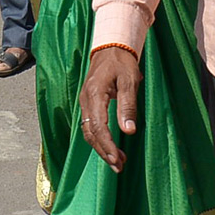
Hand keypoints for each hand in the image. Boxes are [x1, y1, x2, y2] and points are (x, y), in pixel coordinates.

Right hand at [78, 47, 142, 173]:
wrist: (111, 47)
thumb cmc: (122, 62)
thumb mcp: (129, 81)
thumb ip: (128, 106)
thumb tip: (128, 131)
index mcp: (94, 95)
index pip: (98, 128)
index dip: (107, 146)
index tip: (117, 159)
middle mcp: (85, 101)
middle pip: (91, 134)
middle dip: (104, 152)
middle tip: (118, 166)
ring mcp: (85, 102)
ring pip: (89, 132)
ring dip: (101, 148)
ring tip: (117, 161)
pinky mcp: (89, 103)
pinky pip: (90, 125)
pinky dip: (99, 138)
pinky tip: (109, 146)